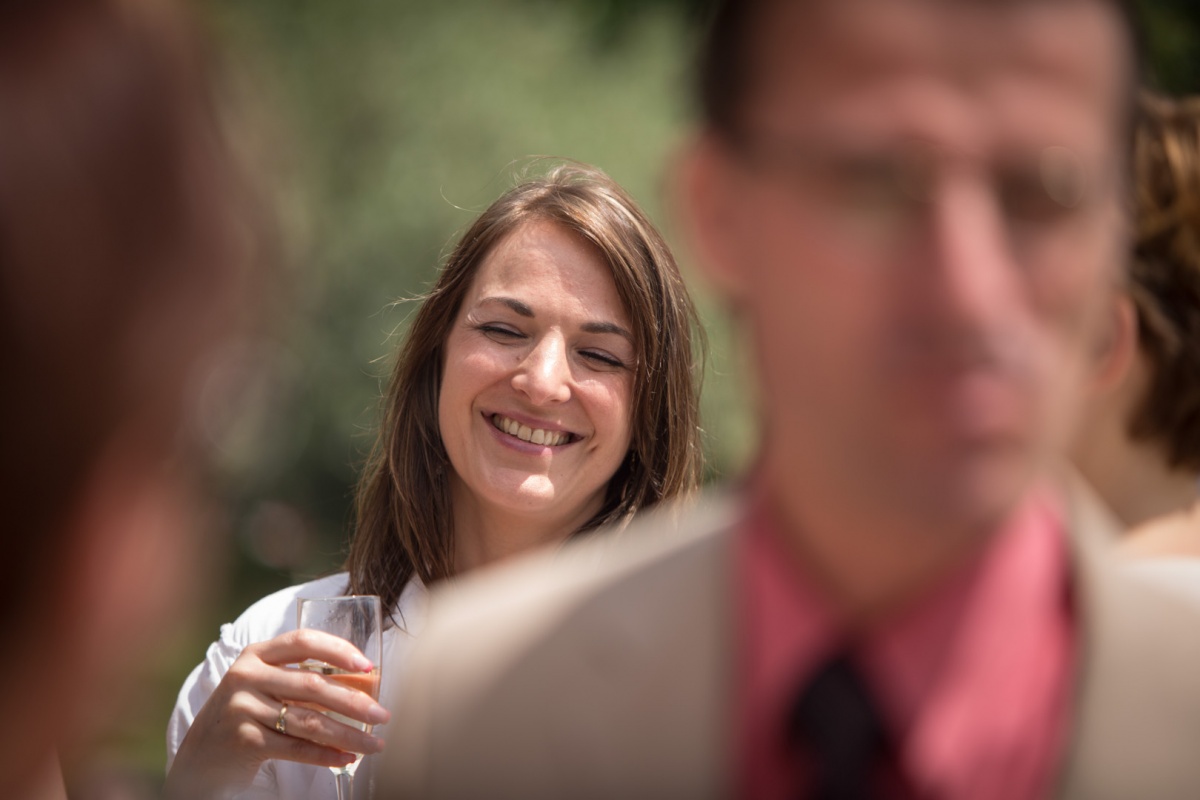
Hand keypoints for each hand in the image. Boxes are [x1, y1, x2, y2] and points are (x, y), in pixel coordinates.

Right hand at [164, 629, 390, 799]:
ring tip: (375, 744)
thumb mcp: (265, 687)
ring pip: (309, 720)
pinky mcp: (244, 740)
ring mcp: (243, 708)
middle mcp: (247, 676)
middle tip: (383, 715)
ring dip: (348, 734)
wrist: (201, 759)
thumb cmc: (246, 716)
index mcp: (256, 655)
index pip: (303, 641)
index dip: (338, 650)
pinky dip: (326, 755)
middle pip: (312, 685)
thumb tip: (364, 686)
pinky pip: (296, 748)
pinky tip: (347, 758)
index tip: (369, 666)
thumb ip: (301, 680)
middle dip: (355, 701)